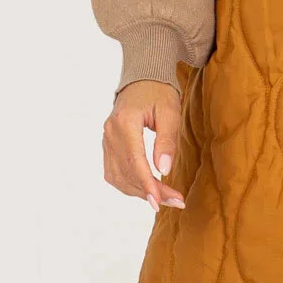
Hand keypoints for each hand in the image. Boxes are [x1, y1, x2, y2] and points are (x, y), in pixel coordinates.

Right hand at [103, 80, 185, 209]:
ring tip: (165, 198)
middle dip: (150, 191)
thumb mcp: (170, 112)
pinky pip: (114, 173)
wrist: (142, 80)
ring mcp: (106, 140)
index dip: (147, 184)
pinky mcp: (108, 146)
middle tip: (176, 201)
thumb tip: (164, 169)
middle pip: (128, 172)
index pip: (134, 160)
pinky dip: (129, 185)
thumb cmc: (159, 93)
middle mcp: (110, 133)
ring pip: (118, 177)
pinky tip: (147, 188)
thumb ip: (167, 140)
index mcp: (124, 122)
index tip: (160, 202)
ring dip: (140, 191)